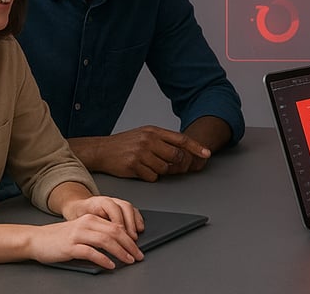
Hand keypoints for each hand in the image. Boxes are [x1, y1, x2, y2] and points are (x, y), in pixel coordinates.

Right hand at [27, 206, 144, 269]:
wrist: (37, 239)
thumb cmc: (60, 237)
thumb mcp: (81, 230)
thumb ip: (97, 232)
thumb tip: (119, 242)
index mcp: (91, 219)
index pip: (116, 226)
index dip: (129, 237)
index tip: (137, 248)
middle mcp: (86, 224)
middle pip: (115, 232)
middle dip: (129, 245)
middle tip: (138, 256)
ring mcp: (78, 235)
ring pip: (106, 241)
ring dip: (120, 252)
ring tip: (128, 260)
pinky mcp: (70, 246)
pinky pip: (91, 252)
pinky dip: (103, 259)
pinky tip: (110, 265)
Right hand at [76, 126, 212, 180]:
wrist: (102, 150)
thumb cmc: (125, 144)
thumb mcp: (144, 134)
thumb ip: (162, 140)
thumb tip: (182, 150)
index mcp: (154, 131)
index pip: (180, 139)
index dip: (195, 147)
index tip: (207, 153)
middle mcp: (149, 140)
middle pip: (175, 156)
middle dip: (176, 164)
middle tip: (167, 164)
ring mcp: (141, 153)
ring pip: (164, 169)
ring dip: (160, 171)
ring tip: (148, 165)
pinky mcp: (134, 165)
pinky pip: (152, 177)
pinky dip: (150, 176)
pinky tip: (140, 170)